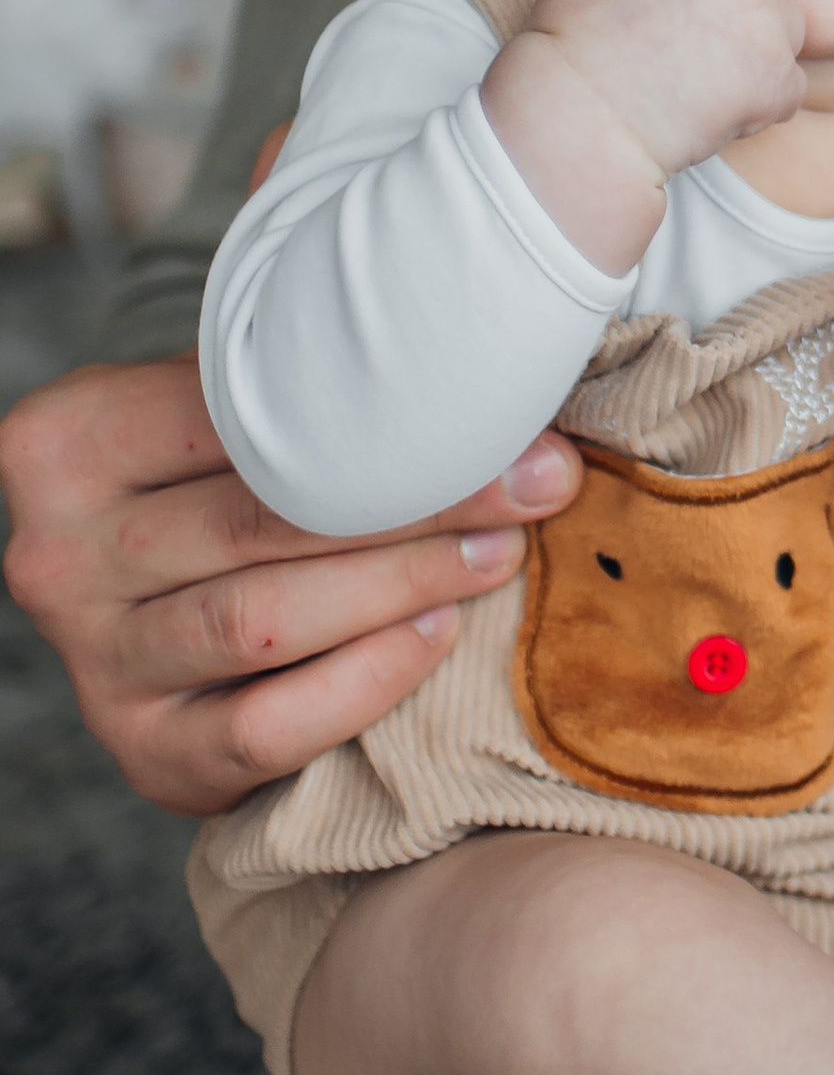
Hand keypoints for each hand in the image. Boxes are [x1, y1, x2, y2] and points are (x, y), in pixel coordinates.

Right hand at [0, 352, 572, 817]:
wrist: (163, 613)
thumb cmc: (218, 481)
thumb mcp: (223, 403)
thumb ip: (297, 362)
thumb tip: (467, 321)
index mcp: (68, 442)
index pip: (233, 418)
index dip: (380, 410)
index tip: (502, 407)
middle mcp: (59, 556)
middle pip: (258, 521)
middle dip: (418, 502)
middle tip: (533, 487)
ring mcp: (97, 664)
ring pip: (263, 622)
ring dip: (401, 586)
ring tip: (497, 555)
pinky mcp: (149, 753)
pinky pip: (266, 727)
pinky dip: (364, 681)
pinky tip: (437, 635)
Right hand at [485, 0, 805, 267]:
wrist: (582, 118)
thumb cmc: (570, 50)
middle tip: (682, 43)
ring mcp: (761, 17)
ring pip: (782, 22)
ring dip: (755, 45)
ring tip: (697, 78)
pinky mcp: (778, 74)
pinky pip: (787, 84)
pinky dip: (761, 100)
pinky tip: (711, 110)